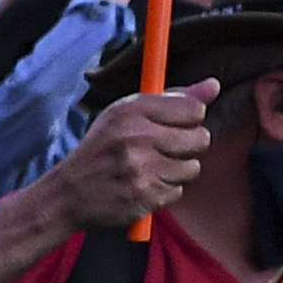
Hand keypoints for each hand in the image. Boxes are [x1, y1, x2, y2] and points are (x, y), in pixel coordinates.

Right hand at [42, 82, 216, 233]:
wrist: (69, 193)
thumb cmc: (103, 149)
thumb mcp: (127, 114)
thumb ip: (173, 99)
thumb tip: (214, 86)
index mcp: (132, 110)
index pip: (193, 109)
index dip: (190, 119)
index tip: (176, 125)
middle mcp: (137, 137)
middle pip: (200, 138)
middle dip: (188, 145)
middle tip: (165, 149)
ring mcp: (142, 168)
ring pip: (192, 167)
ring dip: (177, 170)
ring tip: (151, 169)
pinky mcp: (145, 195)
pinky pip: (177, 191)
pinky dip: (165, 190)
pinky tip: (143, 185)